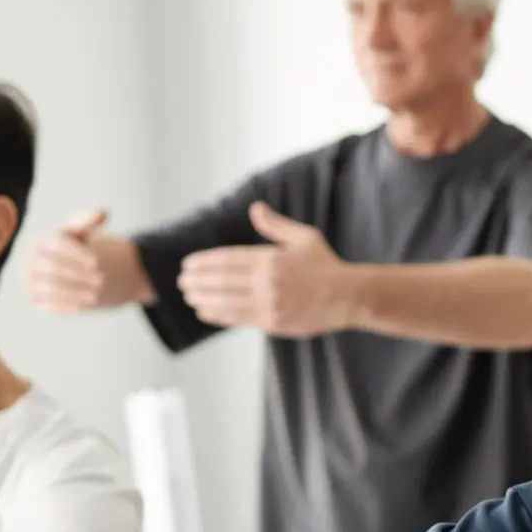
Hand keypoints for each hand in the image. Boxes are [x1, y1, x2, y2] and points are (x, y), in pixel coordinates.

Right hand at [26, 208, 152, 311]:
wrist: (71, 271)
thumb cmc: (77, 248)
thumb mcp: (83, 233)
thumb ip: (90, 221)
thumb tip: (103, 212)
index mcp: (42, 241)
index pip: (56, 245)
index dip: (76, 253)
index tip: (96, 261)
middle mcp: (31, 260)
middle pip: (52, 268)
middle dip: (78, 274)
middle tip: (101, 280)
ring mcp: (31, 281)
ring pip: (49, 288)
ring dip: (73, 292)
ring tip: (95, 295)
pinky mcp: (35, 299)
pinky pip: (46, 305)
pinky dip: (63, 306)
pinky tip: (81, 307)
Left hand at [176, 202, 350, 336]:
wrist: (349, 297)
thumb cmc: (327, 266)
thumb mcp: (304, 238)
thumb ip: (276, 225)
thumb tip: (255, 208)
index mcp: (272, 259)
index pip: (228, 259)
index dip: (205, 262)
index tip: (188, 264)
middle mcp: (268, 282)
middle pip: (222, 280)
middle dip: (198, 281)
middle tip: (182, 281)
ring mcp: (270, 304)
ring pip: (227, 301)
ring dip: (203, 298)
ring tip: (188, 296)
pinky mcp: (274, 322)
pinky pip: (240, 319)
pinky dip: (219, 316)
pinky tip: (205, 312)